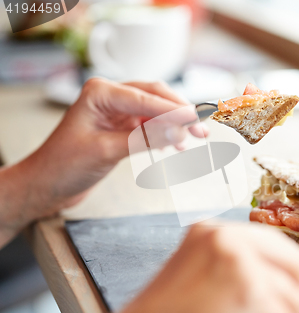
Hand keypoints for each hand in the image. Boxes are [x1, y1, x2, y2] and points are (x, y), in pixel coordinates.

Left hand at [0, 78, 207, 246]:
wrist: (47, 186)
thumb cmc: (64, 166)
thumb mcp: (106, 151)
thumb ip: (144, 139)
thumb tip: (179, 130)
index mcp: (100, 92)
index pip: (146, 98)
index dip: (175, 110)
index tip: (198, 120)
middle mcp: (110, 96)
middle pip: (156, 97)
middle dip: (181, 113)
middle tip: (202, 129)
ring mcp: (117, 111)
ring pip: (157, 110)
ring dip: (177, 123)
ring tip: (198, 137)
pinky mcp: (122, 126)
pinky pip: (151, 125)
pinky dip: (166, 133)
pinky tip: (179, 143)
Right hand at [100, 223, 298, 312]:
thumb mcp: (203, 272)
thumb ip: (246, 264)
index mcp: (212, 231)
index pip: (271, 240)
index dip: (296, 261)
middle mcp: (226, 237)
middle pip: (291, 264)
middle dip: (290, 294)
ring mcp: (239, 261)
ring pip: (293, 295)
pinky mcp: (249, 290)